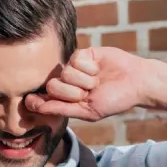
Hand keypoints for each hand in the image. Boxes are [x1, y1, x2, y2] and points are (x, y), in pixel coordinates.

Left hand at [24, 47, 153, 121]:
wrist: (136, 82)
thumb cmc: (114, 101)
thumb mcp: (88, 111)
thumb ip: (62, 109)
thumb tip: (36, 107)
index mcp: (67, 100)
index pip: (44, 99)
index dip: (37, 101)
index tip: (30, 101)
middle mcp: (67, 84)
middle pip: (52, 86)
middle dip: (72, 92)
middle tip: (89, 93)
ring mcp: (74, 68)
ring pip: (65, 72)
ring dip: (85, 79)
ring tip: (97, 81)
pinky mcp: (82, 54)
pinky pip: (75, 59)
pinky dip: (88, 66)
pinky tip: (98, 68)